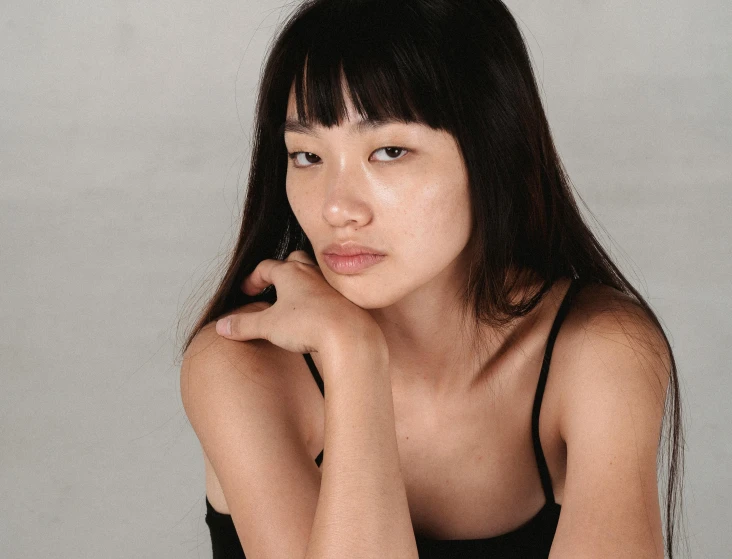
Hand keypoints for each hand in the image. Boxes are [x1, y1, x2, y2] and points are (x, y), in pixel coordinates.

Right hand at [215, 250, 379, 355]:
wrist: (348, 335)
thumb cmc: (308, 325)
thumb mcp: (267, 326)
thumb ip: (243, 325)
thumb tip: (221, 327)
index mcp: (290, 273)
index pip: (266, 267)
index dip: (253, 279)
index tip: (246, 291)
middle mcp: (312, 273)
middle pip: (294, 260)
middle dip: (281, 271)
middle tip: (273, 287)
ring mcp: (331, 284)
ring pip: (314, 274)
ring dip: (303, 282)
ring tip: (296, 299)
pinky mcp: (347, 299)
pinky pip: (331, 292)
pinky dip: (321, 297)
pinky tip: (319, 313)